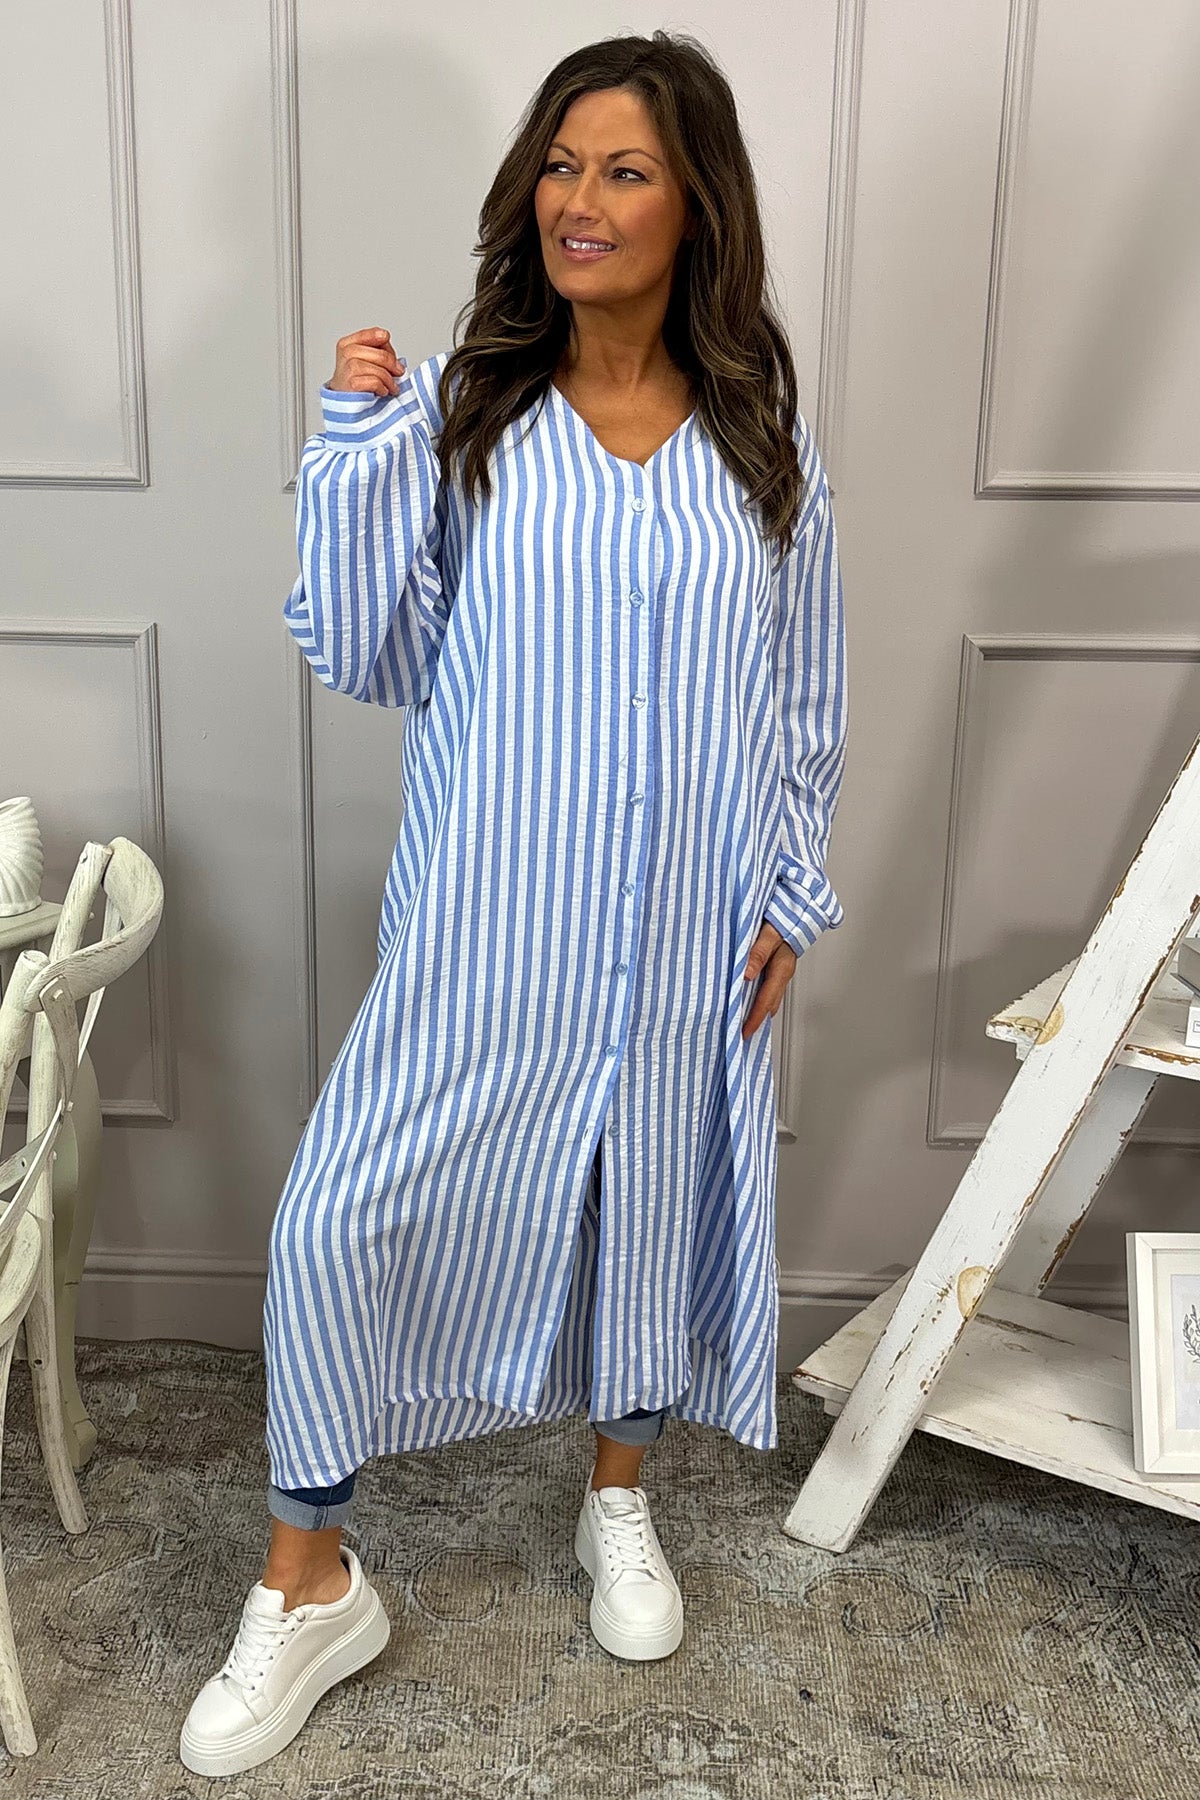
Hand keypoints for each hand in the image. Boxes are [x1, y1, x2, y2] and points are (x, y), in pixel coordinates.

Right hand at [327, 326, 405, 397]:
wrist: (342, 400)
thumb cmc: (356, 380)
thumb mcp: (367, 360)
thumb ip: (381, 353)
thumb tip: (399, 363)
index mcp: (349, 342)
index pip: (378, 335)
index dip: (389, 348)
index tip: (393, 358)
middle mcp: (347, 352)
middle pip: (382, 354)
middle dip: (393, 367)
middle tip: (397, 374)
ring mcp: (348, 368)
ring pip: (380, 370)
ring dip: (389, 381)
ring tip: (391, 387)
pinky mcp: (352, 384)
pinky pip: (376, 382)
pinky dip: (382, 388)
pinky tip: (381, 391)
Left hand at [741, 921, 796, 1038]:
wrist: (796, 909)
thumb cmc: (783, 917)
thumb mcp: (768, 932)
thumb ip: (758, 952)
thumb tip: (747, 974)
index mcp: (783, 968)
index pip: (766, 1000)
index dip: (755, 1019)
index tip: (743, 1032)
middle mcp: (783, 973)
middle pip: (769, 1004)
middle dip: (756, 1021)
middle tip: (740, 1035)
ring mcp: (781, 972)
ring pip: (769, 998)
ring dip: (757, 1011)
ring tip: (742, 1023)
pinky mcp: (776, 967)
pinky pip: (767, 988)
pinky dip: (758, 998)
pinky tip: (746, 1000)